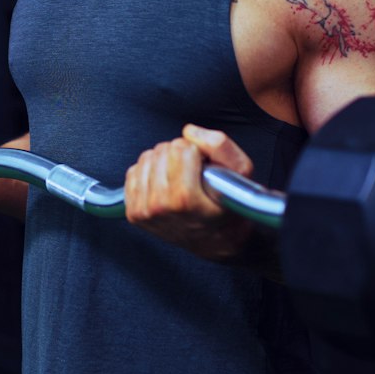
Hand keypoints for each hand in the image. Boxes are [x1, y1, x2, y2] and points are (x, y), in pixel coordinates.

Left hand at [123, 124, 258, 262]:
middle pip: (163, 150)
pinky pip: (133, 172)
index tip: (204, 169)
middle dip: (179, 156)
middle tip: (191, 174)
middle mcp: (160, 207)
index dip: (197, 153)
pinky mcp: (133, 212)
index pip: (182, 148)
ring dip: (163, 162)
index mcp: (185, 199)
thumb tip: (189, 132)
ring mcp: (144, 211)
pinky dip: (149, 173)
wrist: (216, 241)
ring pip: (147, 157)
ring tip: (178, 179)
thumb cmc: (228, 209)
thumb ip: (221, 146)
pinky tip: (164, 185)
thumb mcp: (241, 173)